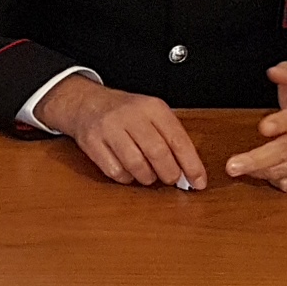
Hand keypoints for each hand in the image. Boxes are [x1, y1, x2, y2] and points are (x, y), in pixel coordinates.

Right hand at [36, 74, 208, 189]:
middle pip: (158, 153)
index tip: (199, 182)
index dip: (191, 165)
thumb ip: (171, 139)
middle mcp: (130, 115)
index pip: (178, 140)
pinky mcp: (91, 142)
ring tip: (149, 176)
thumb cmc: (127, 114)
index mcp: (152, 107)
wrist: (87, 103)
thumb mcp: (152, 114)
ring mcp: (108, 128)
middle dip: (169, 173)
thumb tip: (190, 172)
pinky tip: (128, 171)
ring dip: (147, 178)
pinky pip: (115, 171)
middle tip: (171, 179)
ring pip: (136, 164)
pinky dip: (126, 177)